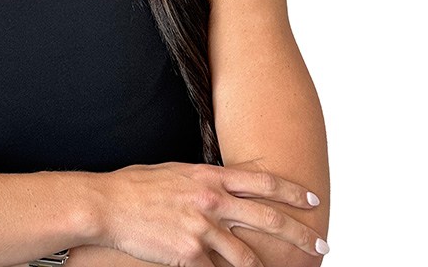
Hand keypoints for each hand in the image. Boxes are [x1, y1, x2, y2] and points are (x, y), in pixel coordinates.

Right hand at [99, 161, 326, 266]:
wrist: (107, 204)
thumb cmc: (135, 186)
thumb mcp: (175, 172)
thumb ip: (203, 181)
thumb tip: (222, 187)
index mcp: (209, 176)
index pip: (262, 182)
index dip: (291, 193)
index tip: (312, 201)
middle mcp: (212, 200)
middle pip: (267, 218)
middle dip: (299, 234)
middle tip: (321, 245)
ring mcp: (201, 228)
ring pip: (247, 255)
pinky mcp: (189, 254)